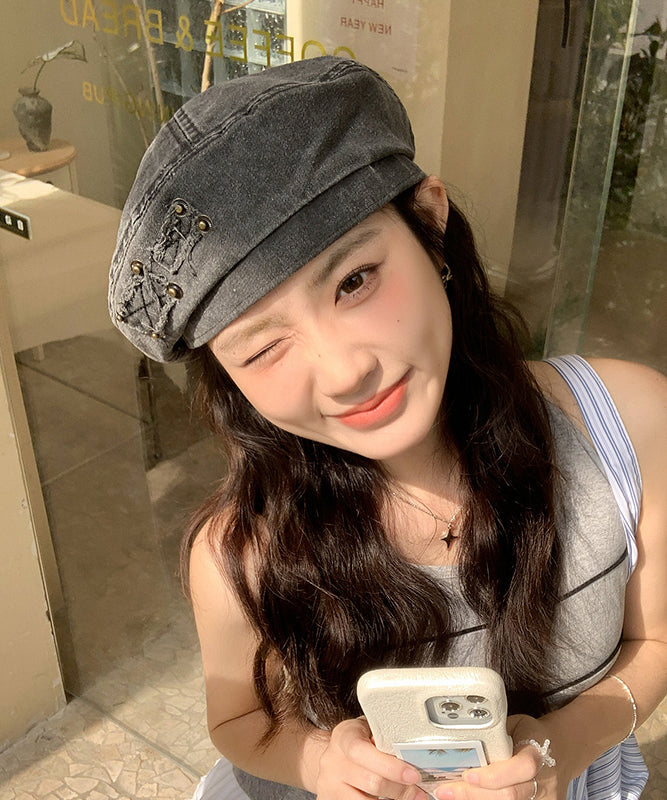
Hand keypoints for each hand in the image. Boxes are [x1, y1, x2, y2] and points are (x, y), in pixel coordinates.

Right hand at [315, 717, 428, 799]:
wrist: (333, 757)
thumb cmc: (358, 741)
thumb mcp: (368, 731)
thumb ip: (385, 741)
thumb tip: (415, 756)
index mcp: (343, 737)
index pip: (362, 751)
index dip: (390, 766)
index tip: (414, 775)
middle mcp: (332, 761)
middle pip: (371, 782)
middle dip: (401, 789)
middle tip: (419, 792)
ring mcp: (329, 784)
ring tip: (408, 796)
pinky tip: (390, 799)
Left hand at [432, 715, 565, 799]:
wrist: (561, 751)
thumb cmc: (531, 735)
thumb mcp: (515, 726)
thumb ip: (495, 735)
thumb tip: (461, 738)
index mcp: (537, 753)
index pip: (521, 768)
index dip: (494, 775)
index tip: (467, 775)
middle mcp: (543, 781)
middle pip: (510, 795)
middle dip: (473, 795)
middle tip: (445, 790)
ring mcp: (544, 799)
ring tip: (450, 795)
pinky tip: (467, 798)